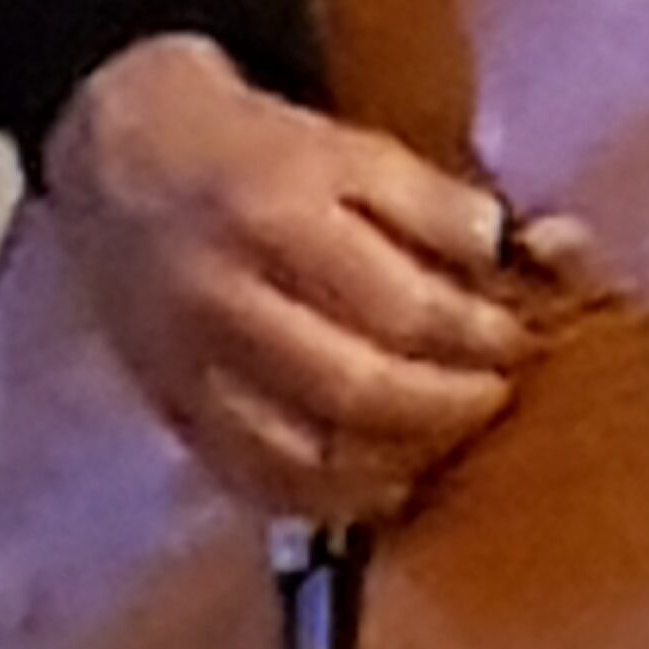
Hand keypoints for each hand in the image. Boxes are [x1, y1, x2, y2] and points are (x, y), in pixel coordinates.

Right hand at [41, 32, 563, 519]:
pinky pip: (254, 484)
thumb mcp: (353, 149)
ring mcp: (189, 373)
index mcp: (276, 222)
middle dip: (448, 407)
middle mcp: (224, 306)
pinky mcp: (172, 415)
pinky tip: (385, 483)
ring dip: (397, 464)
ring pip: (304, 458)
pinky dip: (330, 499)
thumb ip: (437, 203)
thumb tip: (518, 254)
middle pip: (355, 392)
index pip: (400, 307)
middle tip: (497, 394)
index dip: (478, 336)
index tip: (524, 338)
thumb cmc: (261, 155)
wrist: (124, 164)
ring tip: (451, 440)